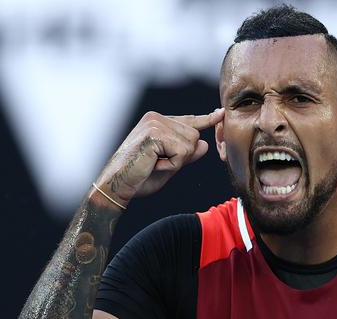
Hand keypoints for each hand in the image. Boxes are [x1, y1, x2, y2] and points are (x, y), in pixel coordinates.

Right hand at [94, 109, 224, 205]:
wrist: (116, 186)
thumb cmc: (140, 178)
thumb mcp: (170, 165)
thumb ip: (187, 154)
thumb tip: (204, 144)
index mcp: (158, 122)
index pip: (189, 121)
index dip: (207, 120)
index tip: (220, 114)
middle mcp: (156, 118)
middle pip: (194, 136)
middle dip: (183, 157)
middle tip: (158, 164)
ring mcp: (155, 123)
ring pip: (190, 144)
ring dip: (177, 162)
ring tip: (154, 164)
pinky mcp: (154, 134)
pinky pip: (182, 153)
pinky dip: (172, 165)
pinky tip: (154, 165)